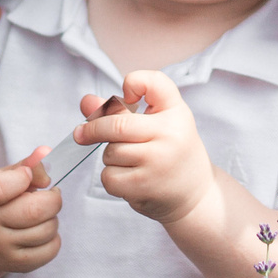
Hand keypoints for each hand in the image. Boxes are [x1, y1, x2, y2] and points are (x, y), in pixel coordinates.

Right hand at [0, 147, 60, 277]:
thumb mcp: (0, 177)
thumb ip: (26, 165)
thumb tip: (46, 162)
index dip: (22, 178)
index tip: (26, 176)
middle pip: (34, 211)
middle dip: (53, 200)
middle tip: (51, 195)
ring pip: (47, 230)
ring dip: (53, 218)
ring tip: (42, 215)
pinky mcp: (14, 265)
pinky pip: (50, 250)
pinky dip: (54, 238)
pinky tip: (41, 231)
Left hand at [82, 72, 217, 225]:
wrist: (196, 195)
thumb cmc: (172, 153)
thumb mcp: (157, 124)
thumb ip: (119, 110)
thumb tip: (86, 101)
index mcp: (176, 113)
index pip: (154, 82)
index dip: (134, 82)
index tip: (126, 95)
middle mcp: (170, 134)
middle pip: (116, 124)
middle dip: (93, 129)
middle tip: (81, 133)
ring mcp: (158, 161)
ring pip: (111, 152)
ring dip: (110, 157)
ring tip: (131, 163)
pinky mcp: (145, 186)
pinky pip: (109, 176)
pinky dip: (112, 178)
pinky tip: (130, 179)